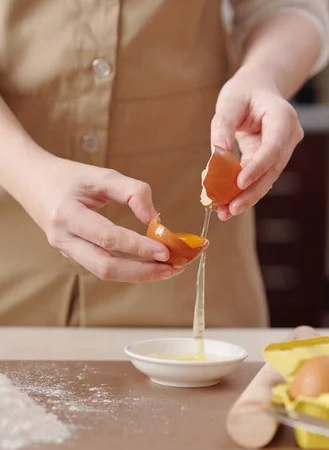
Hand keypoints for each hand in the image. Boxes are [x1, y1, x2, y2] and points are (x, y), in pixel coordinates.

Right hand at [18, 151, 181, 282]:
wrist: (32, 182)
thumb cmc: (68, 176)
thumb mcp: (101, 175)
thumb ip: (132, 191)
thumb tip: (156, 218)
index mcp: (67, 215)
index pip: (108, 238)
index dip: (138, 247)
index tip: (166, 250)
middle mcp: (63, 238)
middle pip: (106, 267)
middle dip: (143, 272)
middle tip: (174, 267)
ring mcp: (66, 250)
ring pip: (104, 273)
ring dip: (139, 274)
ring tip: (167, 269)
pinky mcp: (73, 254)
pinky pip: (102, 267)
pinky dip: (128, 269)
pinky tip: (149, 264)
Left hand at [211, 65, 303, 219]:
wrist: (258, 89)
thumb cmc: (243, 93)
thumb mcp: (228, 103)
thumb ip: (223, 127)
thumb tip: (217, 155)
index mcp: (283, 116)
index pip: (274, 147)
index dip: (258, 167)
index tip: (239, 183)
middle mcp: (289, 135)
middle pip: (273, 169)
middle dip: (251, 192)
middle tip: (231, 209)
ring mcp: (284, 149)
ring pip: (267, 178)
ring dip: (246, 196)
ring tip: (225, 212)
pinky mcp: (272, 160)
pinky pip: (260, 177)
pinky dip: (244, 190)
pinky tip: (227, 204)